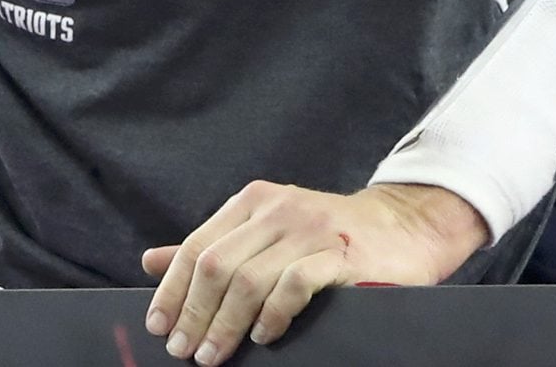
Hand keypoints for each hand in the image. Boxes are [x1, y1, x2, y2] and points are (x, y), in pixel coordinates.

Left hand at [138, 181, 484, 364]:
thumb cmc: (327, 236)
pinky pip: (294, 285)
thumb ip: (213, 246)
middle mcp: (277, 210)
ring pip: (248, 279)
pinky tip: (263, 337)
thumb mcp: (266, 232)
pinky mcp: (340, 254)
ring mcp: (309, 229)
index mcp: (252, 203)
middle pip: (217, 265)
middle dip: (194, 314)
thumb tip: (151, 262)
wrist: (403, 226)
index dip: (172, 290)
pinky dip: (273, 315)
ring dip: (225, 324)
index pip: (197, 247)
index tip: (158, 326)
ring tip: (214, 355)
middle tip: (184, 351)